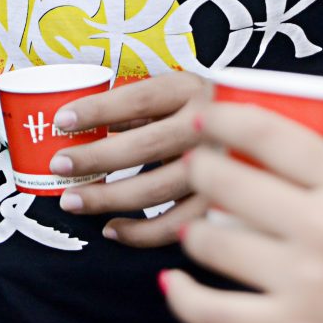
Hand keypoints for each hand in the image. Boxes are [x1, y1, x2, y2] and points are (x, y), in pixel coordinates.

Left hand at [46, 70, 207, 245]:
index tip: (61, 121)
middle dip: (96, 158)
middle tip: (59, 166)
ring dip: (108, 198)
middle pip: (146, 146)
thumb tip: (78, 123)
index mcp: (192, 89)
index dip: (98, 110)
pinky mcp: (221, 204)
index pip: (139, 99)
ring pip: (157, 190)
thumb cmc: (202, 110)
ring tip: (72, 201)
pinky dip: (140, 233)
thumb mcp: (176, 94)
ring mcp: (219, 169)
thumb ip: (136, 107)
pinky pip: (175, 226)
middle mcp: (209, 126)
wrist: (262, 131)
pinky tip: (111, 229)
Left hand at [161, 102, 322, 322]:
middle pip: (227, 181)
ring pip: (212, 242)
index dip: (223, 119)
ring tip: (195, 226)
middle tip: (196, 170)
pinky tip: (174, 283)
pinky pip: (214, 313)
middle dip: (199, 170)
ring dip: (193, 229)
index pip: (270, 133)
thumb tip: (301, 143)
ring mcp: (305, 282)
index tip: (207, 120)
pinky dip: (184, 297)